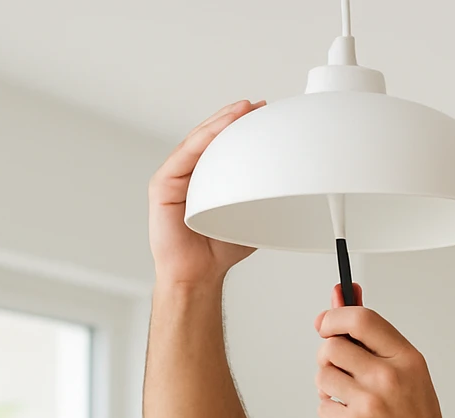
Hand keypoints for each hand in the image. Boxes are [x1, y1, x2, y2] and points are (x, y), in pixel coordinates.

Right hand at [148, 99, 264, 286]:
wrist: (197, 274)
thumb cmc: (218, 248)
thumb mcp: (248, 213)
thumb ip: (261, 196)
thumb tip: (292, 184)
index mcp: (206, 177)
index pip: (222, 143)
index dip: (241, 126)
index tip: (264, 113)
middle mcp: (188, 172)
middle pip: (210, 136)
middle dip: (233, 117)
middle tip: (257, 106)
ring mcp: (173, 177)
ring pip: (197, 141)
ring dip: (220, 123)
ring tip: (242, 110)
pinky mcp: (162, 186)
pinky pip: (184, 157)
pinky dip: (202, 141)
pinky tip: (219, 129)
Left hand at [314, 286, 454, 417]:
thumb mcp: (407, 375)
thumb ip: (373, 338)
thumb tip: (342, 293)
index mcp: (407, 360)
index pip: (362, 319)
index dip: (334, 316)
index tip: (324, 323)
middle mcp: (391, 378)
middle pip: (332, 346)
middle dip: (328, 358)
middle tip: (341, 373)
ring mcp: (372, 404)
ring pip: (323, 376)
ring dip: (328, 388)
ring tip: (350, 401)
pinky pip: (322, 406)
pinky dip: (331, 413)